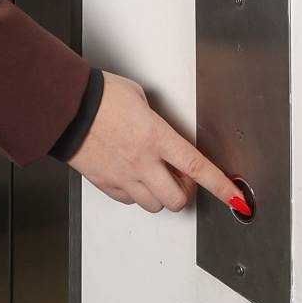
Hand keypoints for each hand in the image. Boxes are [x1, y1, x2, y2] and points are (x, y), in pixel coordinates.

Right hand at [65, 72, 237, 213]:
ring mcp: (124, 176)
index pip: (197, 167)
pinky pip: (130, 201)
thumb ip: (156, 122)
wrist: (66, 107)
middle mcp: (142, 161)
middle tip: (181, 178)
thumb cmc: (100, 96)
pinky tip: (133, 177)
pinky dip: (136, 194)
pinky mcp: (106, 184)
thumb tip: (162, 134)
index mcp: (156, 137)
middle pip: (177, 198)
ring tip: (155, 177)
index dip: (220, 185)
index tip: (235, 198)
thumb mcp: (140, 98)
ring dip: (160, 195)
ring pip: (154, 205)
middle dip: (185, 193)